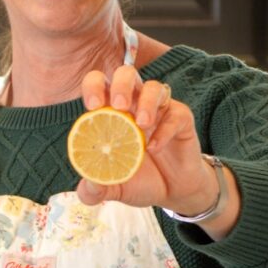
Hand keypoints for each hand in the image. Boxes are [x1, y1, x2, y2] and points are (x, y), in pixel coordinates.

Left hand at [77, 64, 220, 219]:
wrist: (172, 192)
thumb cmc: (139, 181)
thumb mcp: (113, 189)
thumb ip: (95, 190)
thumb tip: (86, 186)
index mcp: (111, 113)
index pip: (99, 85)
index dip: (93, 86)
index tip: (92, 105)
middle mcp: (135, 105)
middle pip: (126, 75)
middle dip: (121, 85)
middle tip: (118, 106)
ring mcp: (159, 110)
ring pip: (154, 88)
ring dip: (146, 102)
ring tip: (141, 125)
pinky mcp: (181, 119)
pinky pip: (175, 114)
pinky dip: (164, 129)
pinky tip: (154, 147)